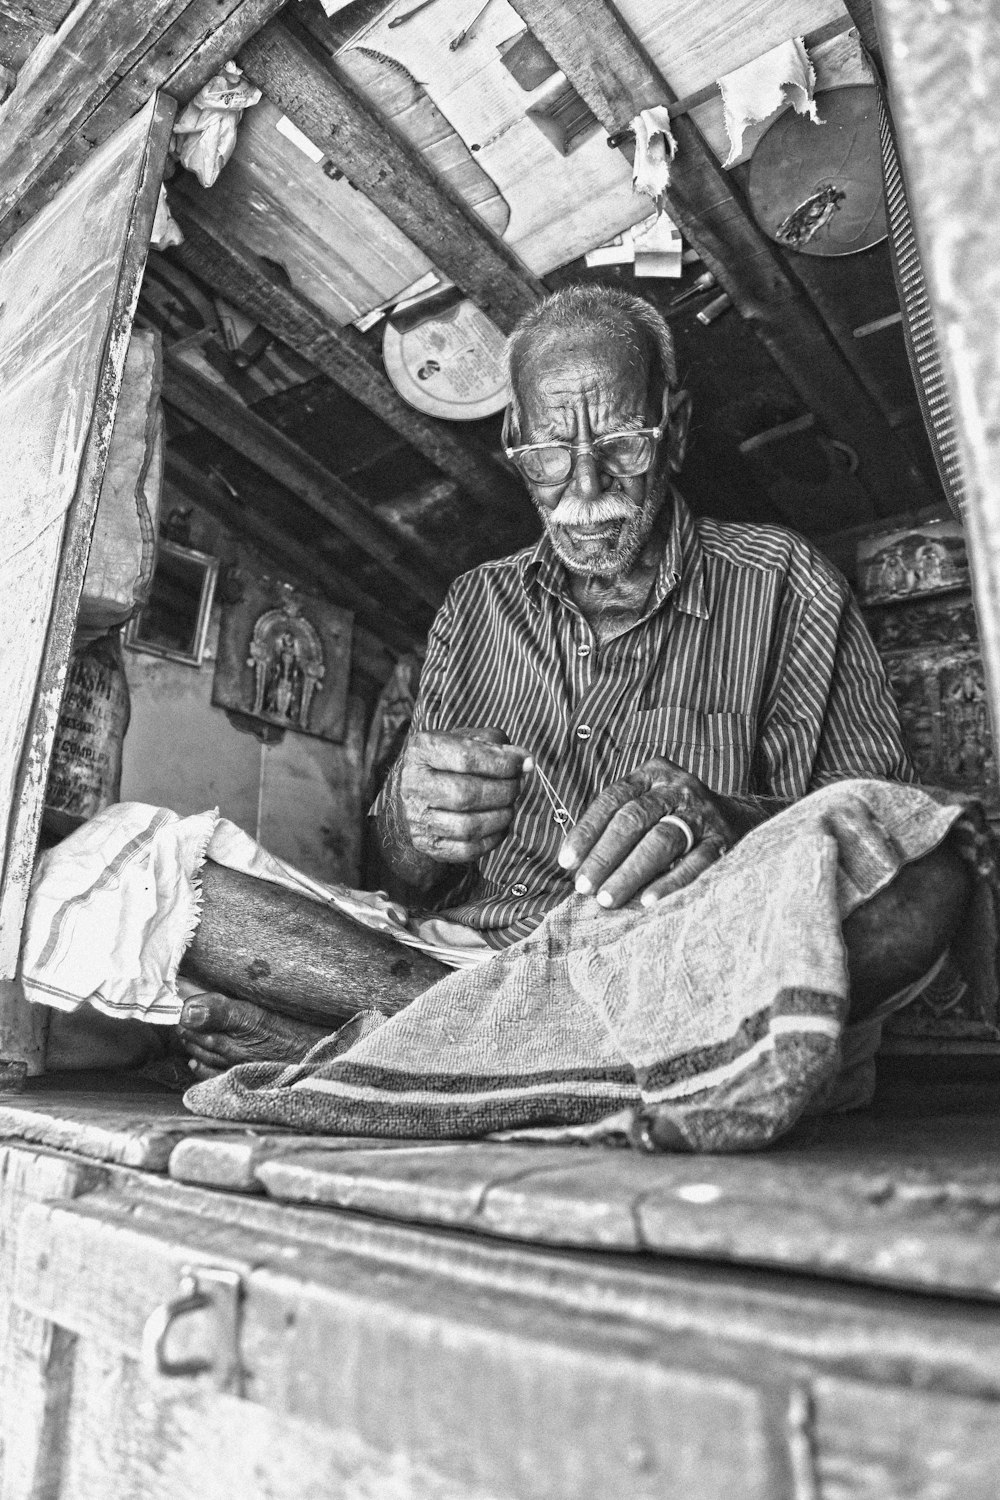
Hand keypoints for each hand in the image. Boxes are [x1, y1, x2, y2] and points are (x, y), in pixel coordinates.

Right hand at [399, 726, 531, 864]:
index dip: (502, 763)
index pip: (466, 758)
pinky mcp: (427, 843)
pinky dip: (493, 839)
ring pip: (468, 826)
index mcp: (422, 750)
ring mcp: (416, 817)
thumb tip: (526, 762)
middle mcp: (413, 783)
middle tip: (517, 787)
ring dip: (501, 817)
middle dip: (503, 792)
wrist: (417, 792)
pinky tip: (500, 825)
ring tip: (510, 805)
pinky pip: (467, 850)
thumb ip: (497, 744)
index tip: (525, 764)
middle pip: (466, 794)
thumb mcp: (468, 740)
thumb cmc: (450, 762)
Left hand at [557, 757, 738, 908]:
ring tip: (608, 898)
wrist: (739, 818)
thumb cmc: (676, 817)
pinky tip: (649, 901)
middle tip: (584, 886)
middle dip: (605, 856)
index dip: (587, 831)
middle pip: (634, 819)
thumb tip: (576, 864)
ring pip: (661, 841)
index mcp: (652, 775)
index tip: (567, 862)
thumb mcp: (648, 804)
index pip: (612, 800)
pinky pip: (695, 863)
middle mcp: (677, 788)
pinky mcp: (723, 840)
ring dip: (631, 872)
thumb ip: (617, 823)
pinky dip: (670, 883)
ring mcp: (702, 813)